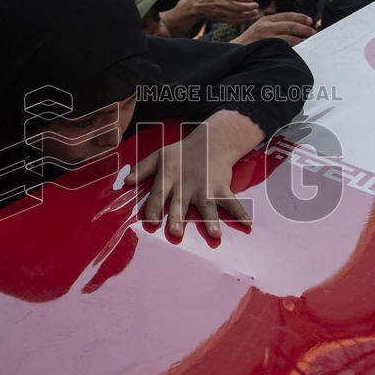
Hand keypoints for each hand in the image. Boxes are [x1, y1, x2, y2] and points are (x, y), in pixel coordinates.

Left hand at [126, 110, 261, 237]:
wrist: (211, 140)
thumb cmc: (181, 152)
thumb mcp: (159, 155)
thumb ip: (142, 169)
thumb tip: (125, 182)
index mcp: (169, 176)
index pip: (159, 193)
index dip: (154, 207)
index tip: (151, 221)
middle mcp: (186, 183)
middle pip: (181, 203)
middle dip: (179, 218)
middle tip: (176, 232)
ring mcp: (205, 186)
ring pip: (208, 205)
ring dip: (211, 220)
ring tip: (215, 234)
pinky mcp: (221, 187)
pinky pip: (232, 200)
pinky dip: (241, 211)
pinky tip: (248, 222)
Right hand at [191, 0, 259, 23]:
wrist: (197, 4)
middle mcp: (219, 3)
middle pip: (236, 7)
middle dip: (248, 7)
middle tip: (256, 5)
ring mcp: (220, 12)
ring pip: (235, 15)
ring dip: (247, 15)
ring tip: (255, 12)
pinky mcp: (220, 18)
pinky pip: (232, 21)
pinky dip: (242, 20)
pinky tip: (249, 17)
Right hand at [232, 12, 315, 45]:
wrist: (233, 51)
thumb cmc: (248, 44)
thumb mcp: (259, 31)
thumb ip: (272, 28)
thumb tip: (290, 31)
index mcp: (265, 20)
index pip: (286, 15)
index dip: (299, 17)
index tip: (310, 21)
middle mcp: (266, 24)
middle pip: (290, 23)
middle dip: (303, 27)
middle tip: (313, 31)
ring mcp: (265, 33)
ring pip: (288, 33)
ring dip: (301, 36)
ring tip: (309, 39)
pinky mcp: (265, 42)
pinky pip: (283, 43)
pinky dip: (293, 43)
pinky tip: (300, 45)